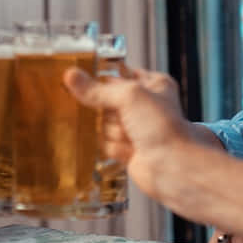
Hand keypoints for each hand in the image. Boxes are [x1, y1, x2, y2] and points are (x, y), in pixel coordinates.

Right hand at [63, 67, 192, 200]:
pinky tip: (129, 149)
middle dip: (109, 112)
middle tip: (121, 116)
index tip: (82, 79)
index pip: (118, 75)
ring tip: (131, 136)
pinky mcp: (127, 148)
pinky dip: (114, 146)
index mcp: (152, 85)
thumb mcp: (129, 97)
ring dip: (113, 131)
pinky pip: (105, 143)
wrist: (171, 166)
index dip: (103, 80)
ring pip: (103, 123)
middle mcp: (144, 105)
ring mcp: (135, 128)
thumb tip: (71, 77)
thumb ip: (97, 89)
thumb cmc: (163, 127)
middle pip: (106, 102)